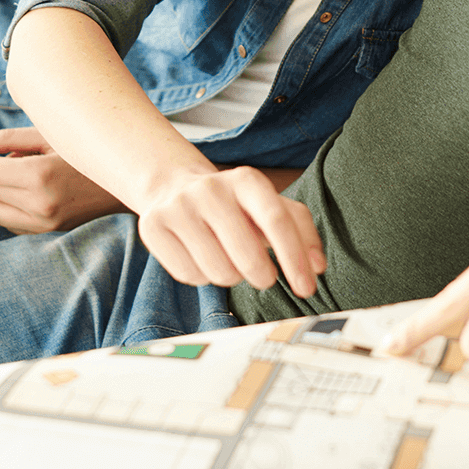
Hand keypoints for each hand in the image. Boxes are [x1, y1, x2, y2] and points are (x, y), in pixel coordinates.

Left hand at [0, 128, 127, 233]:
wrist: (126, 183)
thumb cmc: (84, 152)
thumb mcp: (49, 138)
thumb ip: (7, 139)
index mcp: (40, 175)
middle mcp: (41, 205)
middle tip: (19, 158)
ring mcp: (46, 225)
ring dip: (1, 192)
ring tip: (25, 178)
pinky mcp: (49, 235)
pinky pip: (11, 223)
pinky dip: (13, 208)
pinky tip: (33, 194)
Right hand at [136, 166, 327, 297]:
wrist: (174, 188)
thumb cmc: (234, 206)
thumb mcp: (269, 206)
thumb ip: (300, 231)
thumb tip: (317, 267)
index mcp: (246, 180)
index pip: (276, 221)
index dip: (294, 259)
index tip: (306, 288)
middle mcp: (210, 189)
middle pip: (247, 256)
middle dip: (262, 276)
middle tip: (263, 276)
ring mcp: (178, 206)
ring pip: (218, 272)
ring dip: (231, 277)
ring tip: (227, 258)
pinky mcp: (151, 226)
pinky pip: (189, 275)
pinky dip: (202, 277)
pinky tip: (201, 257)